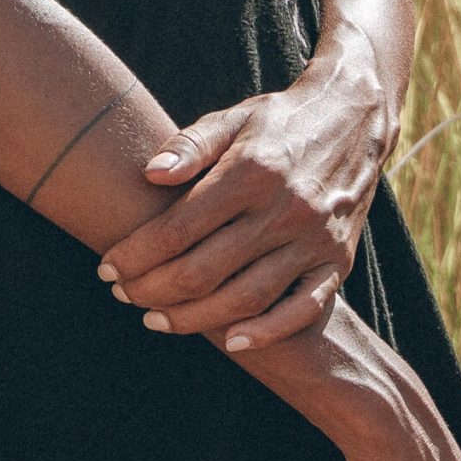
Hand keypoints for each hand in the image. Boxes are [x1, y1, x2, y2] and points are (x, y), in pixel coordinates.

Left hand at [98, 47, 389, 350]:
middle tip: (123, 296)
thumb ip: (190, 145)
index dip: (137, 253)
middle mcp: (283, 209)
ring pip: (246, 297)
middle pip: (206, 269)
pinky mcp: (338, 262)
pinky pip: (302, 309)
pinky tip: (231, 343)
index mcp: (250, 171)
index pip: (179, 227)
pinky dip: (267, 333)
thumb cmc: (278, 121)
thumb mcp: (232, 118)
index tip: (107, 268)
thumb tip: (149, 174)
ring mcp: (313, 240)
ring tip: (157, 320)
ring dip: (196, 319)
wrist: (353, 119)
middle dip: (154, 289)